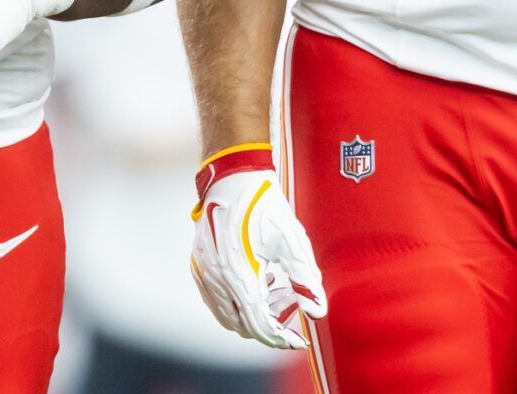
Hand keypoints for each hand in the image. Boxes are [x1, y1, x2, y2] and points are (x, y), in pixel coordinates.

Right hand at [190, 146, 326, 349]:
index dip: (281, 337)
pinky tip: (255, 285)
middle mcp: (216, 278)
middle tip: (290, 312)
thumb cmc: (264, 206)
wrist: (233, 177)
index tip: (299, 339)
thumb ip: (305, 278)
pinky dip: (235, 304)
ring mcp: (204, 272)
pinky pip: (214, 299)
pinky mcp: (199, 264)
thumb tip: (317, 311)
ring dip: (251, 316)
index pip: (259, 324)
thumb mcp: (291, 240)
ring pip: (226, 315)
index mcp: (238, 274)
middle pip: (242, 324)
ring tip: (274, 295)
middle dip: (268, 326)